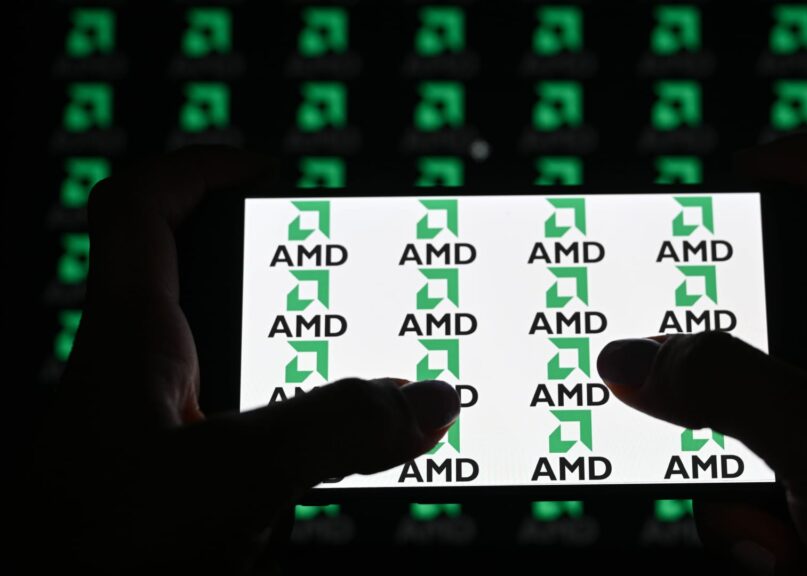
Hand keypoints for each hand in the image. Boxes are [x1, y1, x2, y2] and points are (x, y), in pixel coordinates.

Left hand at [31, 147, 460, 572]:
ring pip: (247, 375)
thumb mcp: (225, 477)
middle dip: (290, 282)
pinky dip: (304, 447)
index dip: (200, 169)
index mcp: (131, 338)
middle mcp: (145, 376)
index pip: (142, 210)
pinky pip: (259, 446)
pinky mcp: (182, 492)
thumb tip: (422, 399)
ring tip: (374, 384)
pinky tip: (340, 472)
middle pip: (214, 289)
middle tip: (357, 287)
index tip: (264, 168)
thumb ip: (331, 431)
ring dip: (308, 375)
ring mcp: (164, 436)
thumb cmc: (87, 553)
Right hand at [596, 134, 806, 573]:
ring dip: (729, 462)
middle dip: (718, 358)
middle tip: (670, 372)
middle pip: (777, 315)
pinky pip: (765, 483)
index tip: (744, 170)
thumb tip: (633, 358)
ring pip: (755, 413)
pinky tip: (781, 553)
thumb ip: (726, 389)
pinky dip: (754, 522)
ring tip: (753, 515)